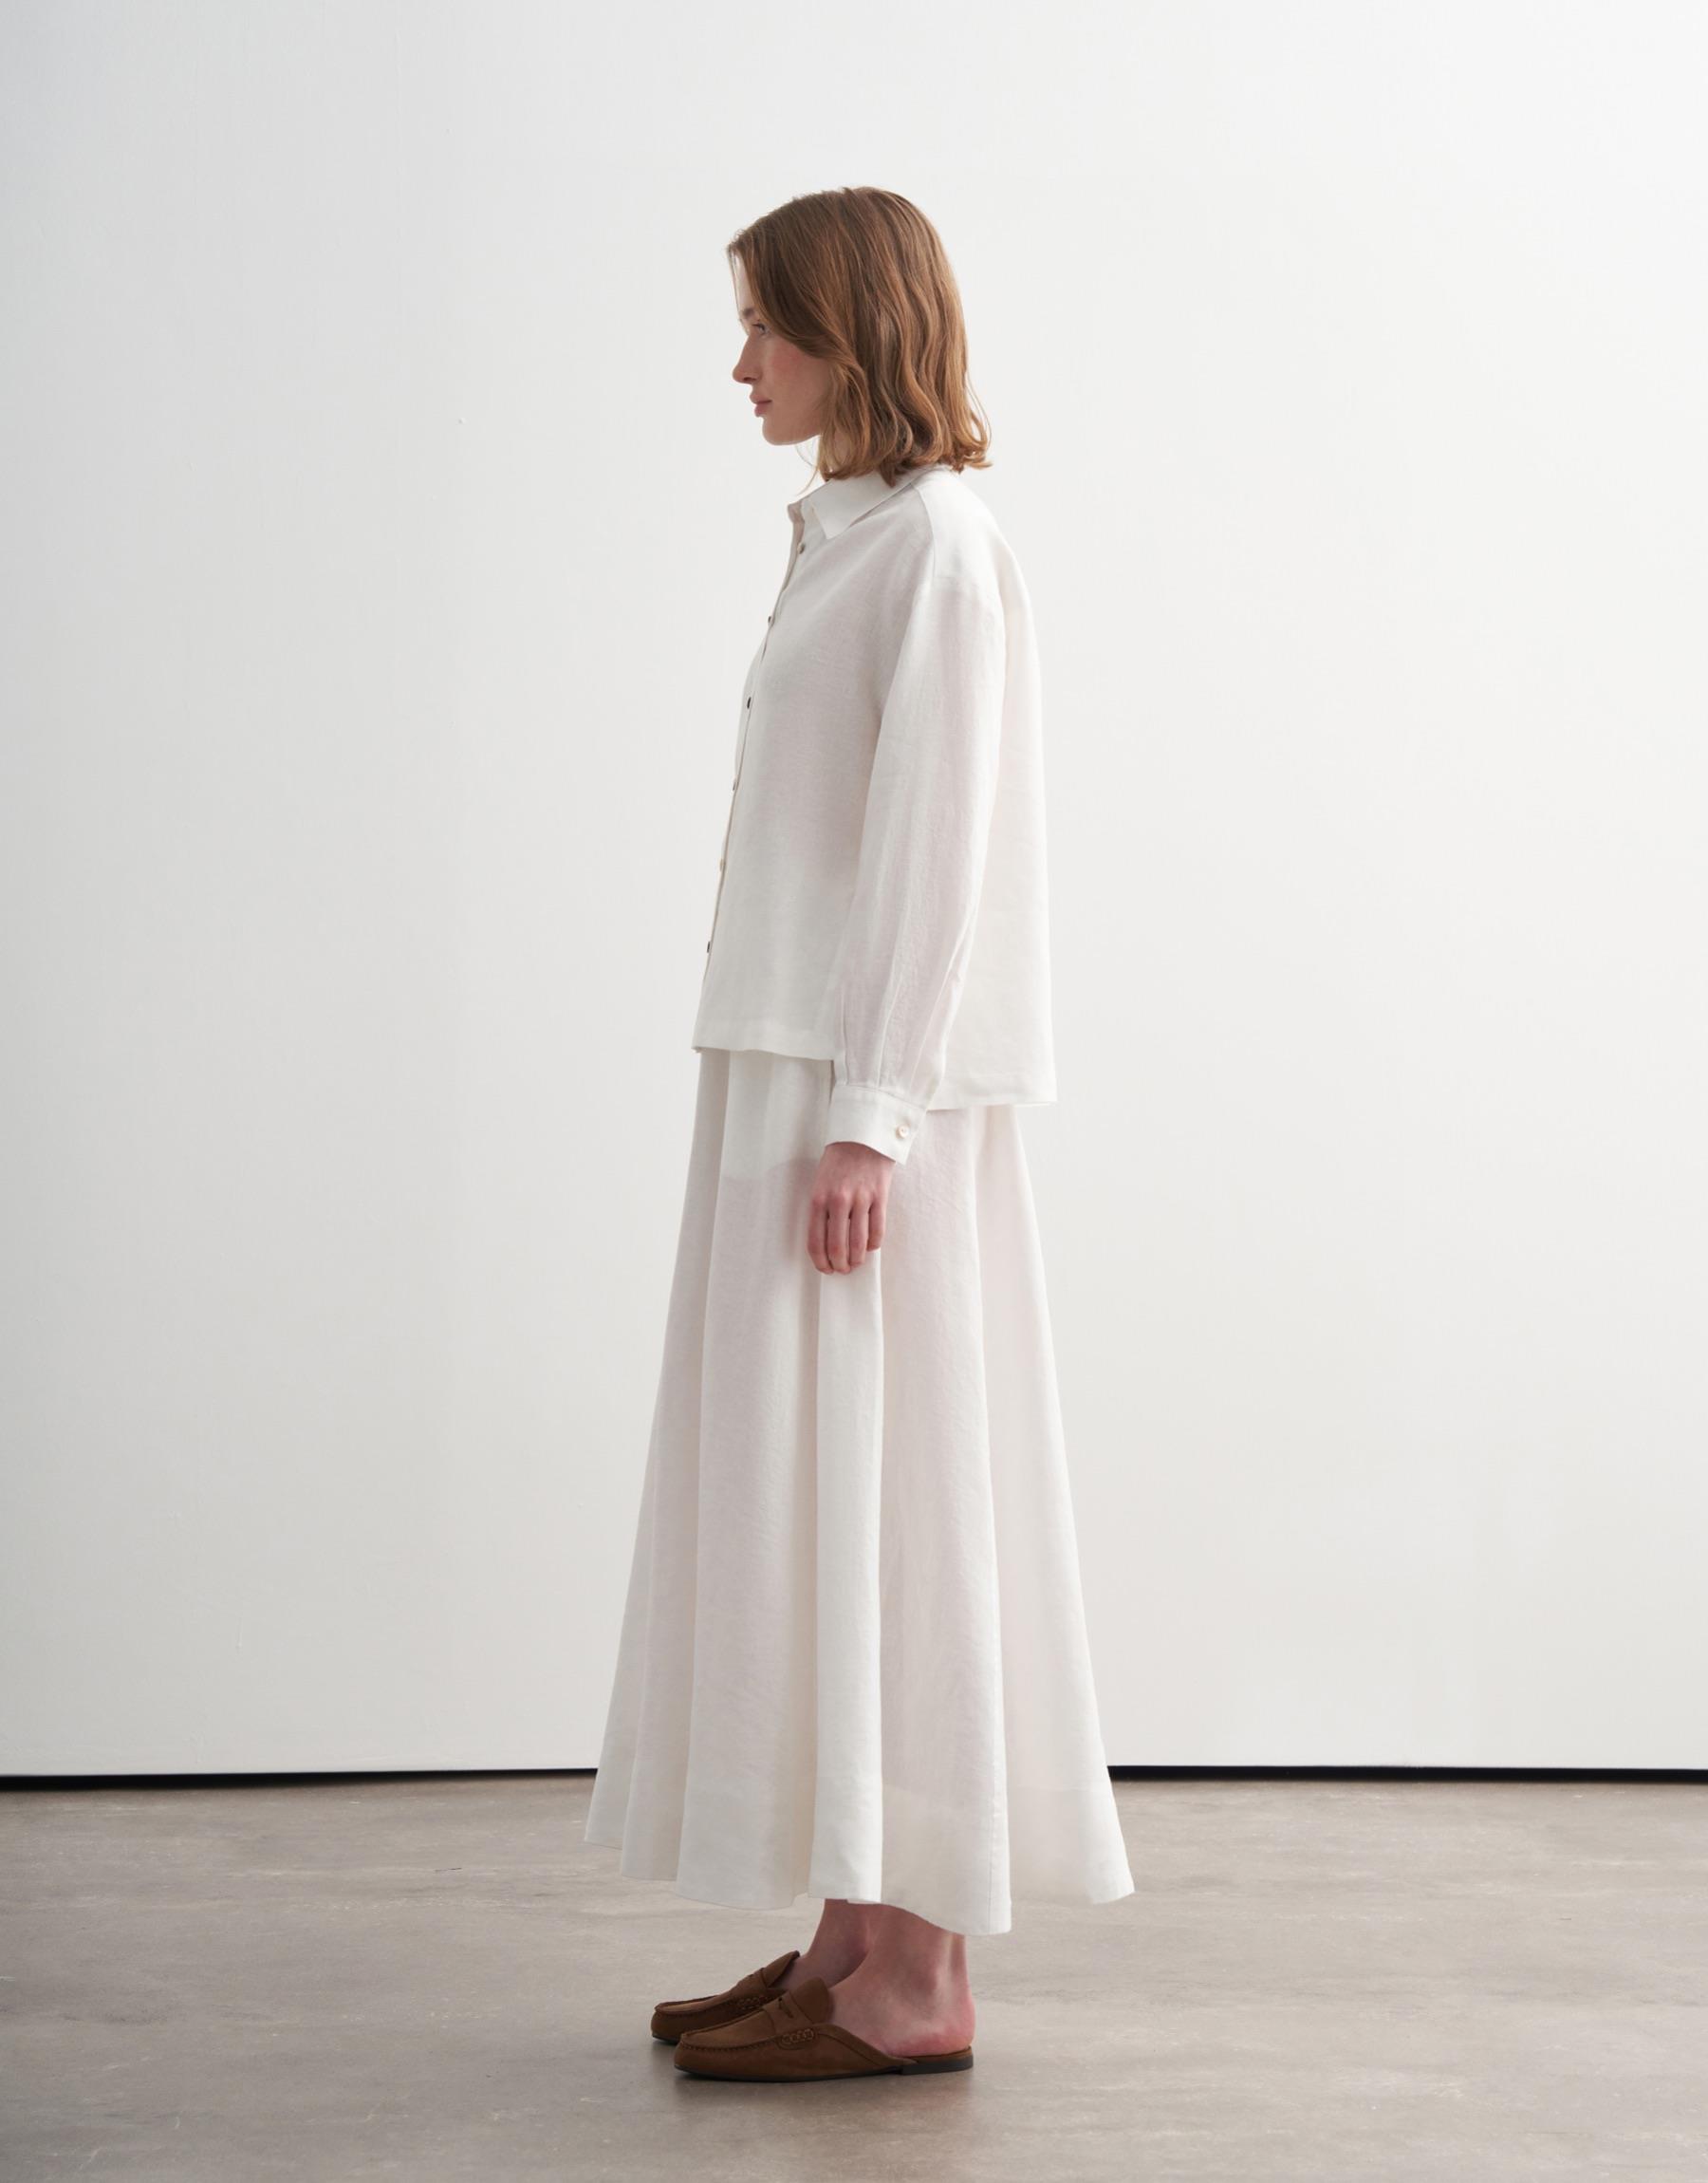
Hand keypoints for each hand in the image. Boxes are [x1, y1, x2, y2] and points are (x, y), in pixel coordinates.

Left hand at [807, 1140, 893, 1272]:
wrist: (862, 1136)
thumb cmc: (839, 1161)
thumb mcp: (820, 1183)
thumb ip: (822, 1210)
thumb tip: (828, 1241)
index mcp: (819, 1199)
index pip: (816, 1241)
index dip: (820, 1261)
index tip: (825, 1269)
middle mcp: (838, 1201)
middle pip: (837, 1247)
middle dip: (839, 1265)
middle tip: (842, 1270)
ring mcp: (861, 1199)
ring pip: (858, 1243)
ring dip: (857, 1260)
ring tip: (856, 1263)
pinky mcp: (880, 1197)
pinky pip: (878, 1230)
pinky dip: (873, 1244)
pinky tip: (870, 1246)